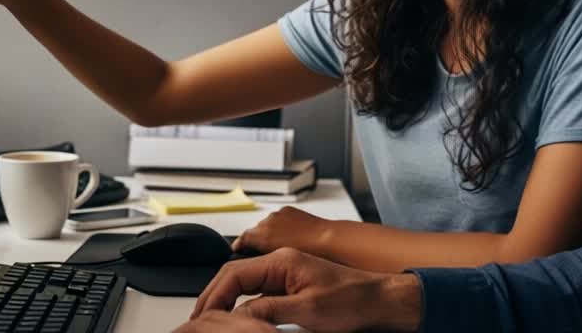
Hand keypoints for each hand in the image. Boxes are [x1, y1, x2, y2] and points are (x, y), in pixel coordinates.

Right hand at [190, 248, 421, 332]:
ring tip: (215, 322)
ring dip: (228, 301)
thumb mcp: (307, 310)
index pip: (234, 273)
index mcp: (282, 261)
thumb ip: (270, 310)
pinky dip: (245, 306)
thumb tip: (240, 315)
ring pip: (246, 285)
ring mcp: (286, 274)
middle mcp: (281, 263)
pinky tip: (241, 320)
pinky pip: (260, 294)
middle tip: (200, 320)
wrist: (381, 301)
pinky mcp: (293, 287)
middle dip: (215, 297)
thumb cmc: (353, 300)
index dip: (214, 295)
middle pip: (235, 276)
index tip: (203, 315)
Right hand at [233, 207, 331, 255]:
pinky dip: (283, 229)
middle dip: (258, 245)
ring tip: (283, 251)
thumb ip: (261, 263)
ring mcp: (279, 215)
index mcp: (260, 234)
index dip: (240, 252)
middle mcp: (267, 222)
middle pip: (254, 234)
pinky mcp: (290, 211)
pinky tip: (292, 240)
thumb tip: (250, 263)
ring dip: (271, 236)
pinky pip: (280, 220)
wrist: (331, 242)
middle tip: (268, 259)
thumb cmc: (310, 256)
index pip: (240, 242)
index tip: (241, 258)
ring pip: (268, 227)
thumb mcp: (280, 266)